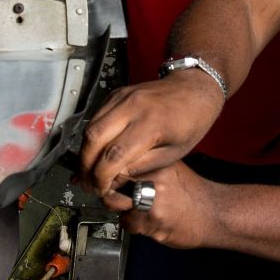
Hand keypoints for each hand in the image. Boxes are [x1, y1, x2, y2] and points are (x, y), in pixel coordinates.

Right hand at [78, 71, 224, 195]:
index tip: (101, 190)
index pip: (114, 155)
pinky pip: (95, 117)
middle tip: (89, 183)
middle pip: (94, 139)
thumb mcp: (172, 154)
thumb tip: (113, 180)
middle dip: (86, 166)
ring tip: (90, 171)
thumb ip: (139, 167)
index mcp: (151, 123)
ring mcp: (122, 97)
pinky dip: (92, 137)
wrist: (194, 90)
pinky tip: (96, 152)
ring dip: (85, 153)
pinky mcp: (116, 94)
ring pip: (90, 128)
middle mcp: (133, 106)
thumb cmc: (190, 121)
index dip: (102, 177)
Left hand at [107, 162, 221, 249]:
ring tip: (143, 211)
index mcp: (158, 163)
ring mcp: (153, 201)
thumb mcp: (172, 168)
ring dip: (125, 211)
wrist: (216, 214)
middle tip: (122, 197)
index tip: (112, 180)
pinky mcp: (153, 222)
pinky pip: (129, 224)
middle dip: (113, 193)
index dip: (112, 174)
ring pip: (117, 206)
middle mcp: (154, 179)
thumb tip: (119, 167)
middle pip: (114, 184)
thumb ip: (147, 166)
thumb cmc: (194, 193)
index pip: (120, 164)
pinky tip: (151, 222)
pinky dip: (135, 226)